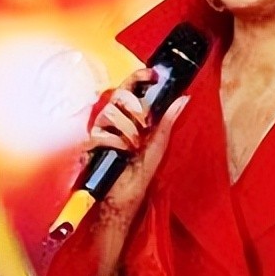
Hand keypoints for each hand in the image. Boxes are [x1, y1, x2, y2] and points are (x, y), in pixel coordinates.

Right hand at [85, 68, 188, 275]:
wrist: (122, 202)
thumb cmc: (138, 177)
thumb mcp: (158, 147)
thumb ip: (167, 121)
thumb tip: (183, 98)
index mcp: (130, 118)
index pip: (130, 88)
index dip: (139, 76)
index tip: (152, 74)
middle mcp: (113, 120)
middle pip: (117, 94)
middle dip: (134, 106)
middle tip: (144, 124)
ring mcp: (100, 131)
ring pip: (109, 112)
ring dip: (127, 129)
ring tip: (133, 146)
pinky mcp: (90, 144)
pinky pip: (100, 132)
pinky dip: (115, 143)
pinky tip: (120, 154)